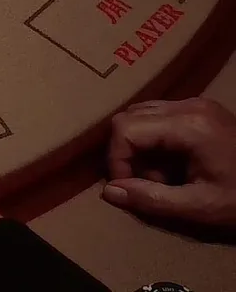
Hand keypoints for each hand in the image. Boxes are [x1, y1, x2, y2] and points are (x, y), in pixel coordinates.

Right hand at [103, 97, 235, 227]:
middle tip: (147, 183)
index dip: (117, 160)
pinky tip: (172, 164)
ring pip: (141, 114)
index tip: (128, 188)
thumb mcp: (200, 207)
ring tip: (161, 175)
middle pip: (129, 117)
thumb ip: (151, 199)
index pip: (125, 129)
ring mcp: (197, 103)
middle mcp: (190, 105)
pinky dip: (153, 139)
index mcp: (189, 125)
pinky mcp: (202, 109)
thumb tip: (108, 192)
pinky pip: (159, 116)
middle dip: (126, 153)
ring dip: (138, 146)